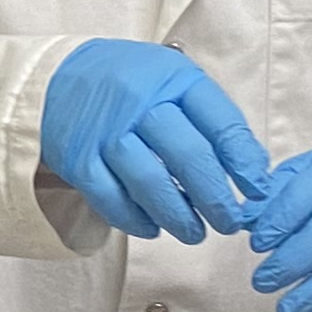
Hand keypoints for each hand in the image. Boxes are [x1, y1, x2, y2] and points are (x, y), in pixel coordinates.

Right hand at [36, 40, 269, 242]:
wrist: (54, 79)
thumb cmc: (129, 85)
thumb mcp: (173, 82)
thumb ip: (209, 119)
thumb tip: (253, 171)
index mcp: (172, 78)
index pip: (219, 122)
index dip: (244, 162)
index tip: (257, 191)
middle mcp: (138, 101)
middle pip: (187, 155)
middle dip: (215, 197)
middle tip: (230, 223)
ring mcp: (104, 131)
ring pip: (149, 181)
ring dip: (178, 215)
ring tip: (195, 233)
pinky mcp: (77, 159)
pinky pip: (110, 198)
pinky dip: (135, 219)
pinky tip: (153, 228)